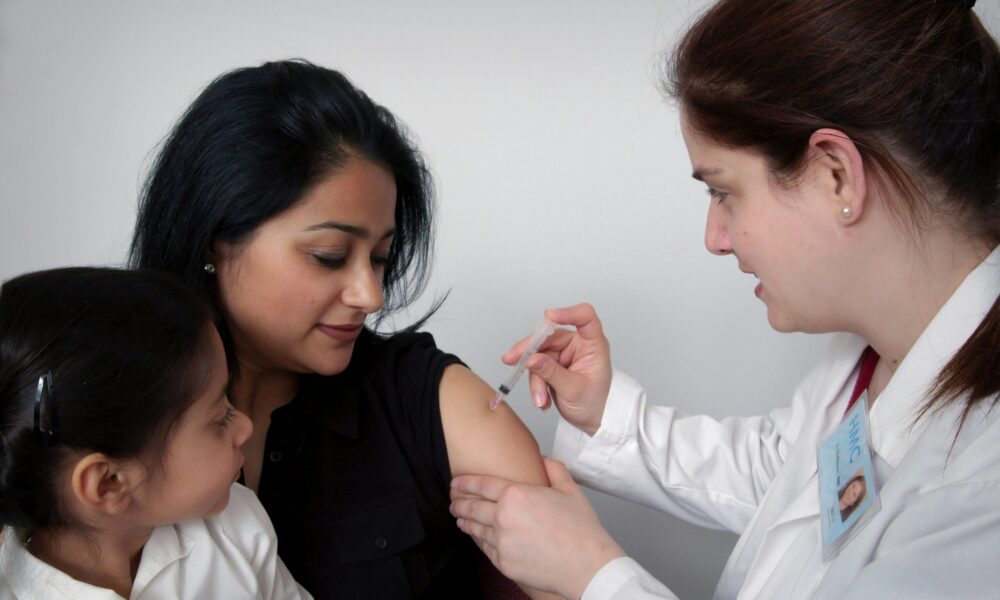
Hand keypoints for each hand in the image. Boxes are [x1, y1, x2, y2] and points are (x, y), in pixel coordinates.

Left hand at [450, 458, 624, 599]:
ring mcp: (501, 542)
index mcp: (517, 495)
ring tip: (460, 518)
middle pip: (472, 507)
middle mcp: (504, 517)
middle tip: (453, 501)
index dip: (464, 483)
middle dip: (459, 503)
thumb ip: (553, 469)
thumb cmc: (581, 530)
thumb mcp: (569, 489)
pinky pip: (485, 548)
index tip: (455, 482)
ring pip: (475, 529)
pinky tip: (477, 538)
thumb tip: (542, 459)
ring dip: (465, 521)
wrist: (587, 565)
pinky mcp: (504, 562)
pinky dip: (478, 541)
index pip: (481, 485)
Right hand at [504, 303, 611, 434]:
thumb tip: (531, 359)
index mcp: (592, 345)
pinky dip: (536, 385)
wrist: (593, 420)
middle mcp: (577, 344)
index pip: (584, 318)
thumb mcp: (573, 390)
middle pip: (548, 336)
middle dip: (530, 353)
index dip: (567, 312)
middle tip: (511, 361)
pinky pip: (535, 368)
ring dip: (535, 380)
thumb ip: (552, 373)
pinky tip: (542, 400)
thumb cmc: (594, 403)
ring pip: (537, 355)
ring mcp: (563, 354)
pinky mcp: (552, 364)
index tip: (549, 315)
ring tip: (541, 400)